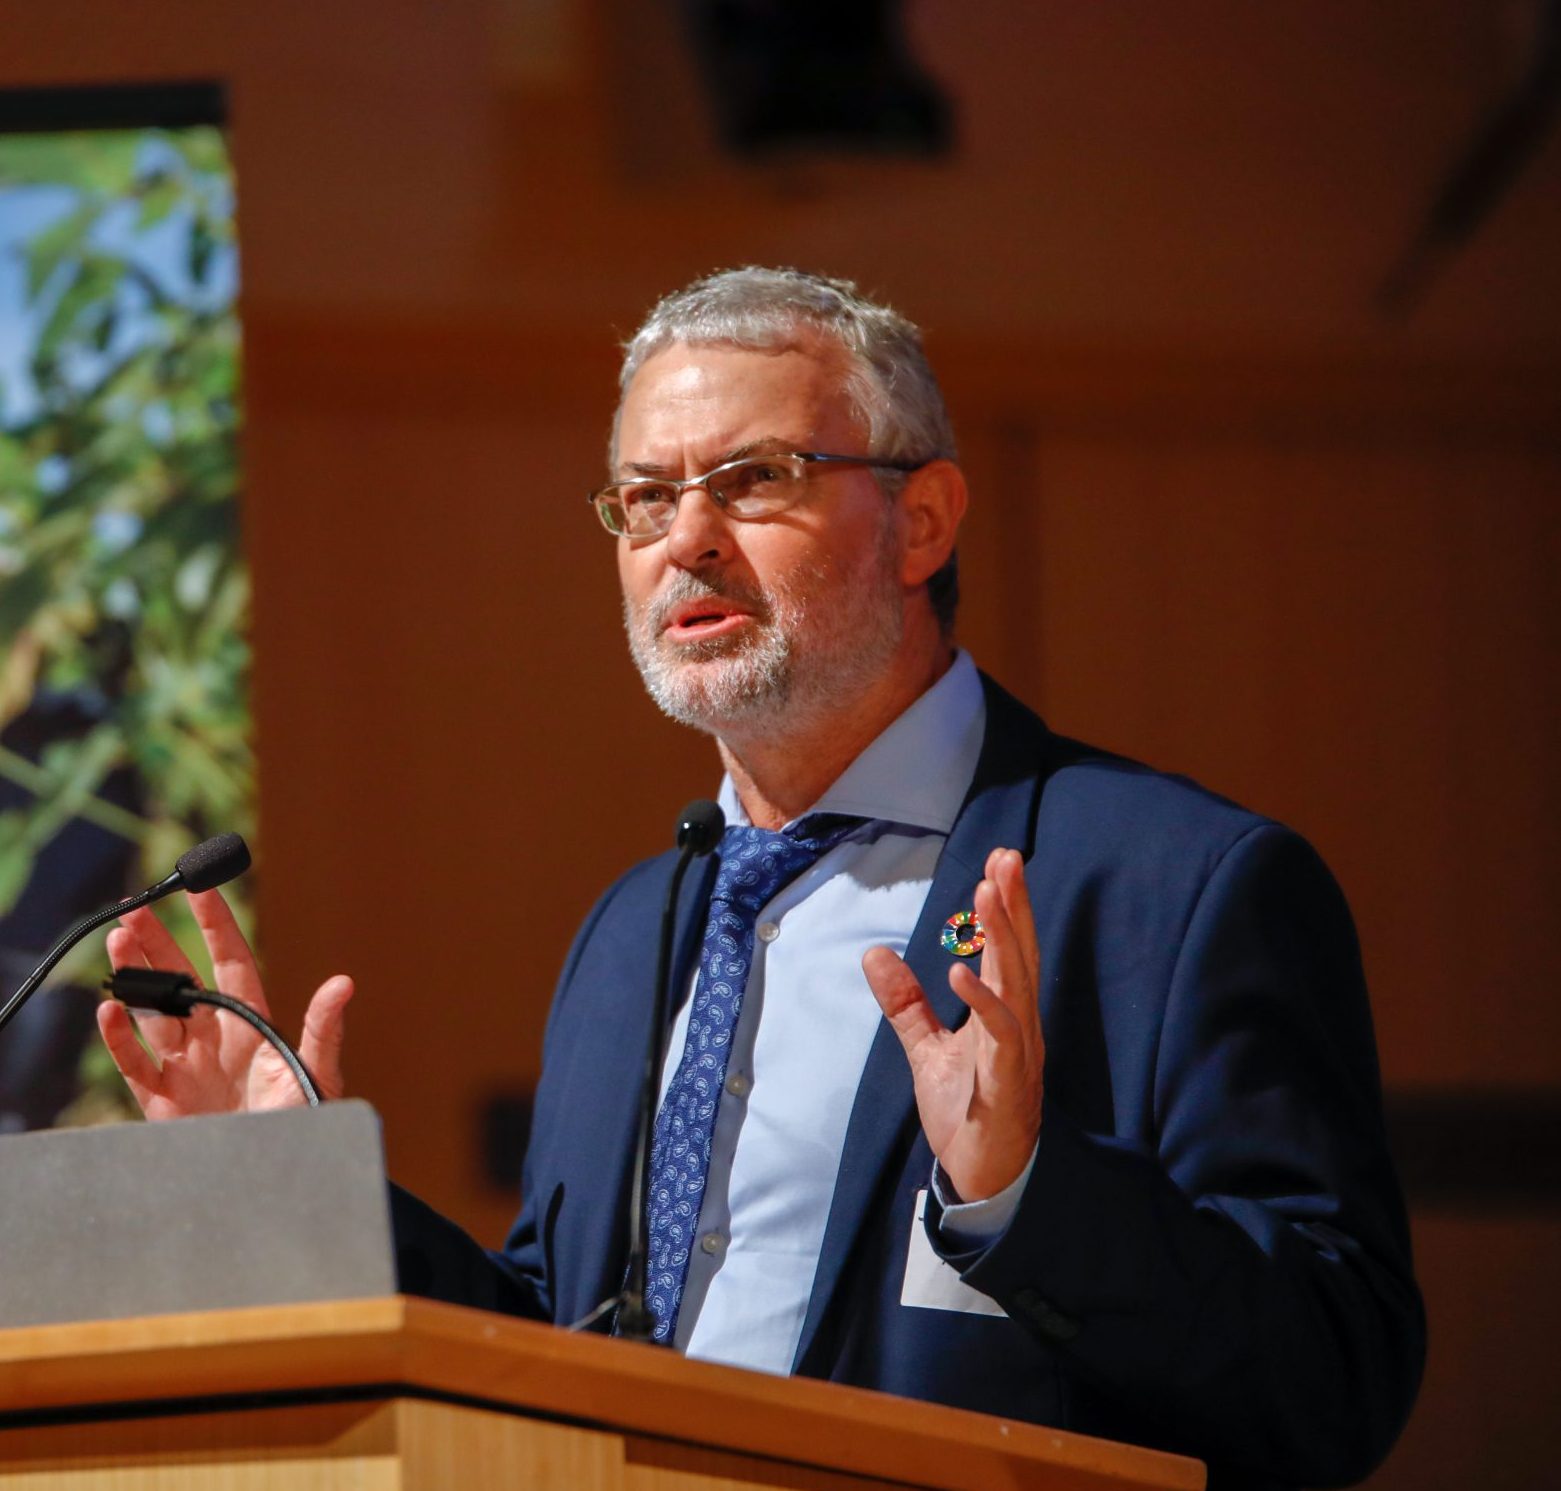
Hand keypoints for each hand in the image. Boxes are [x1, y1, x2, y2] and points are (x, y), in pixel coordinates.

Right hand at [96, 887, 353, 1118]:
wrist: (278, 1180)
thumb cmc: (306, 1125)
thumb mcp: (317, 1074)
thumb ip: (323, 1030)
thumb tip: (344, 984)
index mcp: (252, 1023)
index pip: (230, 961)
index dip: (214, 924)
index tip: (198, 886)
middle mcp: (216, 1038)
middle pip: (181, 979)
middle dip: (158, 945)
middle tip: (134, 910)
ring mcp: (187, 1067)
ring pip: (153, 1012)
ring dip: (135, 978)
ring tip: (118, 942)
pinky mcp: (164, 1102)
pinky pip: (136, 1063)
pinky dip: (120, 1037)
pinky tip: (110, 1009)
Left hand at [863, 847, 1043, 1200]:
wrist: (982, 1179)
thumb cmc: (966, 1113)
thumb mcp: (926, 1049)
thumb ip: (906, 1003)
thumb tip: (874, 953)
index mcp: (1006, 1016)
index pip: (1009, 951)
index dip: (1007, 906)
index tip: (1000, 861)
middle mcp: (1020, 1027)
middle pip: (1020, 956)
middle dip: (1014, 904)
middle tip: (1006, 856)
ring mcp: (1017, 1054)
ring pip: (1017, 985)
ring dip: (1004, 937)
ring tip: (988, 893)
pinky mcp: (1006, 1083)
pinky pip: (1001, 1037)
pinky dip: (985, 1003)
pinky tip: (962, 972)